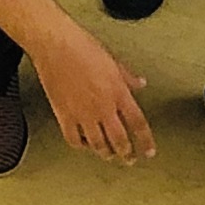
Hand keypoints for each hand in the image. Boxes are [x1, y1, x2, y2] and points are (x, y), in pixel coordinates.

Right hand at [34, 27, 154, 162]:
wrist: (55, 44)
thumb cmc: (82, 46)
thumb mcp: (113, 60)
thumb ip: (128, 77)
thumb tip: (140, 83)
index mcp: (118, 92)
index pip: (138, 123)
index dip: (145, 141)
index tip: (149, 151)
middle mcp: (102, 107)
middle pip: (119, 140)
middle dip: (126, 154)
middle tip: (129, 159)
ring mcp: (82, 113)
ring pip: (97, 144)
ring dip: (105, 153)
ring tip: (108, 156)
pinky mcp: (64, 114)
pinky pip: (74, 139)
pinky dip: (80, 145)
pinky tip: (83, 144)